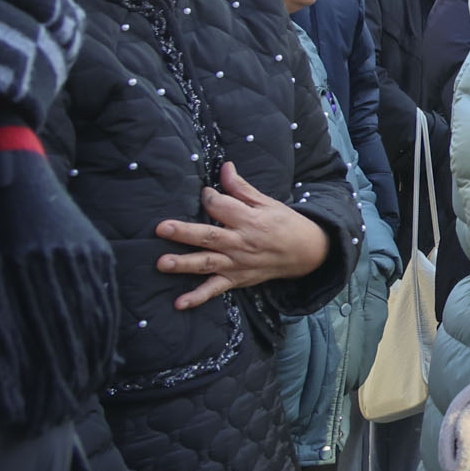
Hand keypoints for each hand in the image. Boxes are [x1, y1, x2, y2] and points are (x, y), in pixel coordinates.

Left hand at [155, 162, 330, 309]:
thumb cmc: (284, 224)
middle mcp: (241, 242)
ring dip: (184, 263)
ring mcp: (237, 263)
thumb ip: (242, 188)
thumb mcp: (267, 202)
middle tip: (162, 228)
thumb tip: (224, 167)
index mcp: (250, 220)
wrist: (306, 252)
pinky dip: (198, 297)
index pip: (221, 206)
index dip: (208, 197)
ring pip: (207, 263)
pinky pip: (215, 289)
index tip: (205, 193)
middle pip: (209, 236)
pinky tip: (180, 303)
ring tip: (162, 263)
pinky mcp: (236, 279)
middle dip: (185, 232)